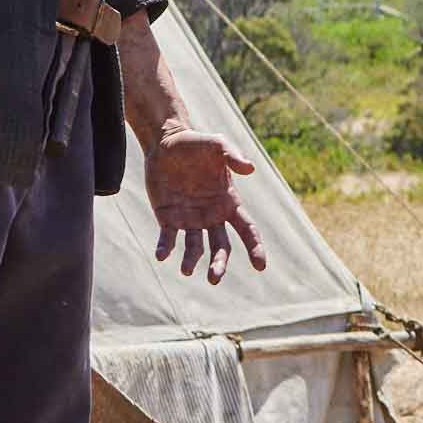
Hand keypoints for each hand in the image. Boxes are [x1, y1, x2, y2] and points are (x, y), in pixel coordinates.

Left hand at [147, 128, 266, 283]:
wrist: (166, 142)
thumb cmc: (197, 143)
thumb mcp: (217, 145)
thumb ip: (233, 156)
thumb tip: (249, 169)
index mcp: (229, 202)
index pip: (247, 229)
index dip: (255, 248)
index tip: (260, 265)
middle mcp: (212, 215)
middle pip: (221, 246)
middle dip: (219, 264)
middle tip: (214, 279)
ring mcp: (190, 218)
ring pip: (195, 247)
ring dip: (191, 260)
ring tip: (186, 270)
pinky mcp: (168, 217)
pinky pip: (168, 238)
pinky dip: (166, 248)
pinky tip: (162, 255)